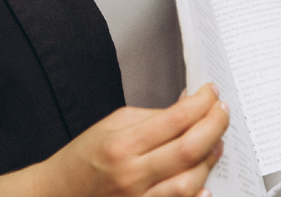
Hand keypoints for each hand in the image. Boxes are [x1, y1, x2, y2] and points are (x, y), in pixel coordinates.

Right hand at [40, 84, 228, 196]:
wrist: (58, 193)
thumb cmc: (83, 158)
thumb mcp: (112, 124)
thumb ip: (151, 117)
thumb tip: (186, 106)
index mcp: (122, 144)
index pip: (174, 119)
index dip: (200, 103)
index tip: (211, 93)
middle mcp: (132, 174)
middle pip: (189, 149)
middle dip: (214, 126)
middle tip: (222, 112)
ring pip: (190, 181)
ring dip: (211, 158)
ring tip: (217, 141)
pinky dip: (198, 192)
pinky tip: (206, 178)